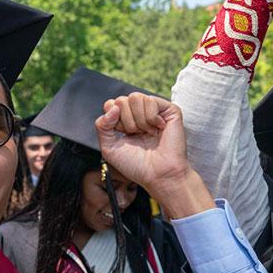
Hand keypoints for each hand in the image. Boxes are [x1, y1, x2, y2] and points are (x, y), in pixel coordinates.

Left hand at [96, 93, 211, 218]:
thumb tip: (113, 107)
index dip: (113, 120)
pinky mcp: (170, 110)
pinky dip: (151, 118)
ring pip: (135, 97)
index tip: (123, 136)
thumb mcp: (109, 147)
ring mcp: (155, 110)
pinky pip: (150, 101)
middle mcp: (140, 113)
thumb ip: (102, 125)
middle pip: (121, 100)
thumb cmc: (136, 165)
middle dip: (126, 122)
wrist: (158, 175)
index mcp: (126, 120)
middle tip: (138, 136)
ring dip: (139, 120)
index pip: (111, 104)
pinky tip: (159, 128)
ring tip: (148, 133)